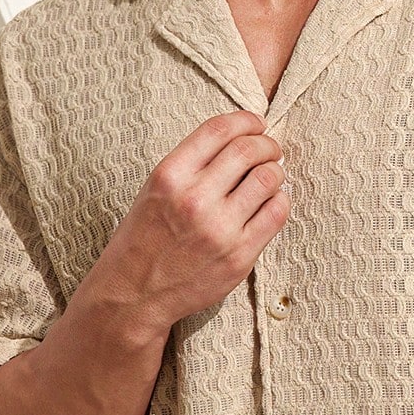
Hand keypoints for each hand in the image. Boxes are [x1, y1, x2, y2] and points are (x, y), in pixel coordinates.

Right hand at [103, 109, 289, 325]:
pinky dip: (280, 201)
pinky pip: (277, 213)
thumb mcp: (155, 190)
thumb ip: (193, 165)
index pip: (219, 130)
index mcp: (170, 175)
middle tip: (270, 150)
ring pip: (269, 179)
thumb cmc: (145, 238)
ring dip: (275, 171)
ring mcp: (219, 228)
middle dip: (267, 144)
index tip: (256, 124)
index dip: (246, 120)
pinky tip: (271, 203)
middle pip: (248, 150)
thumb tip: (241, 140)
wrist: (133, 294)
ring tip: (270, 177)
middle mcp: (194, 198)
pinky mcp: (239, 255)